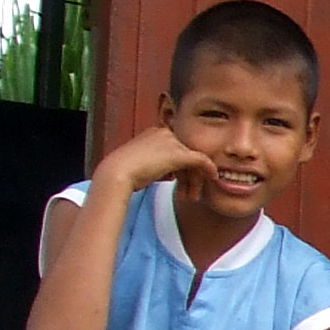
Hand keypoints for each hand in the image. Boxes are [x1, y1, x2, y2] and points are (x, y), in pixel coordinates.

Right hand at [97, 125, 216, 196]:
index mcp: (154, 133)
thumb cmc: (123, 174)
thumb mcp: (143, 167)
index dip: (180, 170)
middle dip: (189, 176)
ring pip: (192, 160)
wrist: (116, 173)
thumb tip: (172, 175)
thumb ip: (159, 167)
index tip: (179, 186)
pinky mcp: (178, 153)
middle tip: (190, 195)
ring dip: (194, 180)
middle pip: (185, 155)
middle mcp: (164, 133)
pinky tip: (214, 178)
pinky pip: (200, 160)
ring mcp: (171, 142)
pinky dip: (208, 169)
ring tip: (191, 197)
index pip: (175, 150)